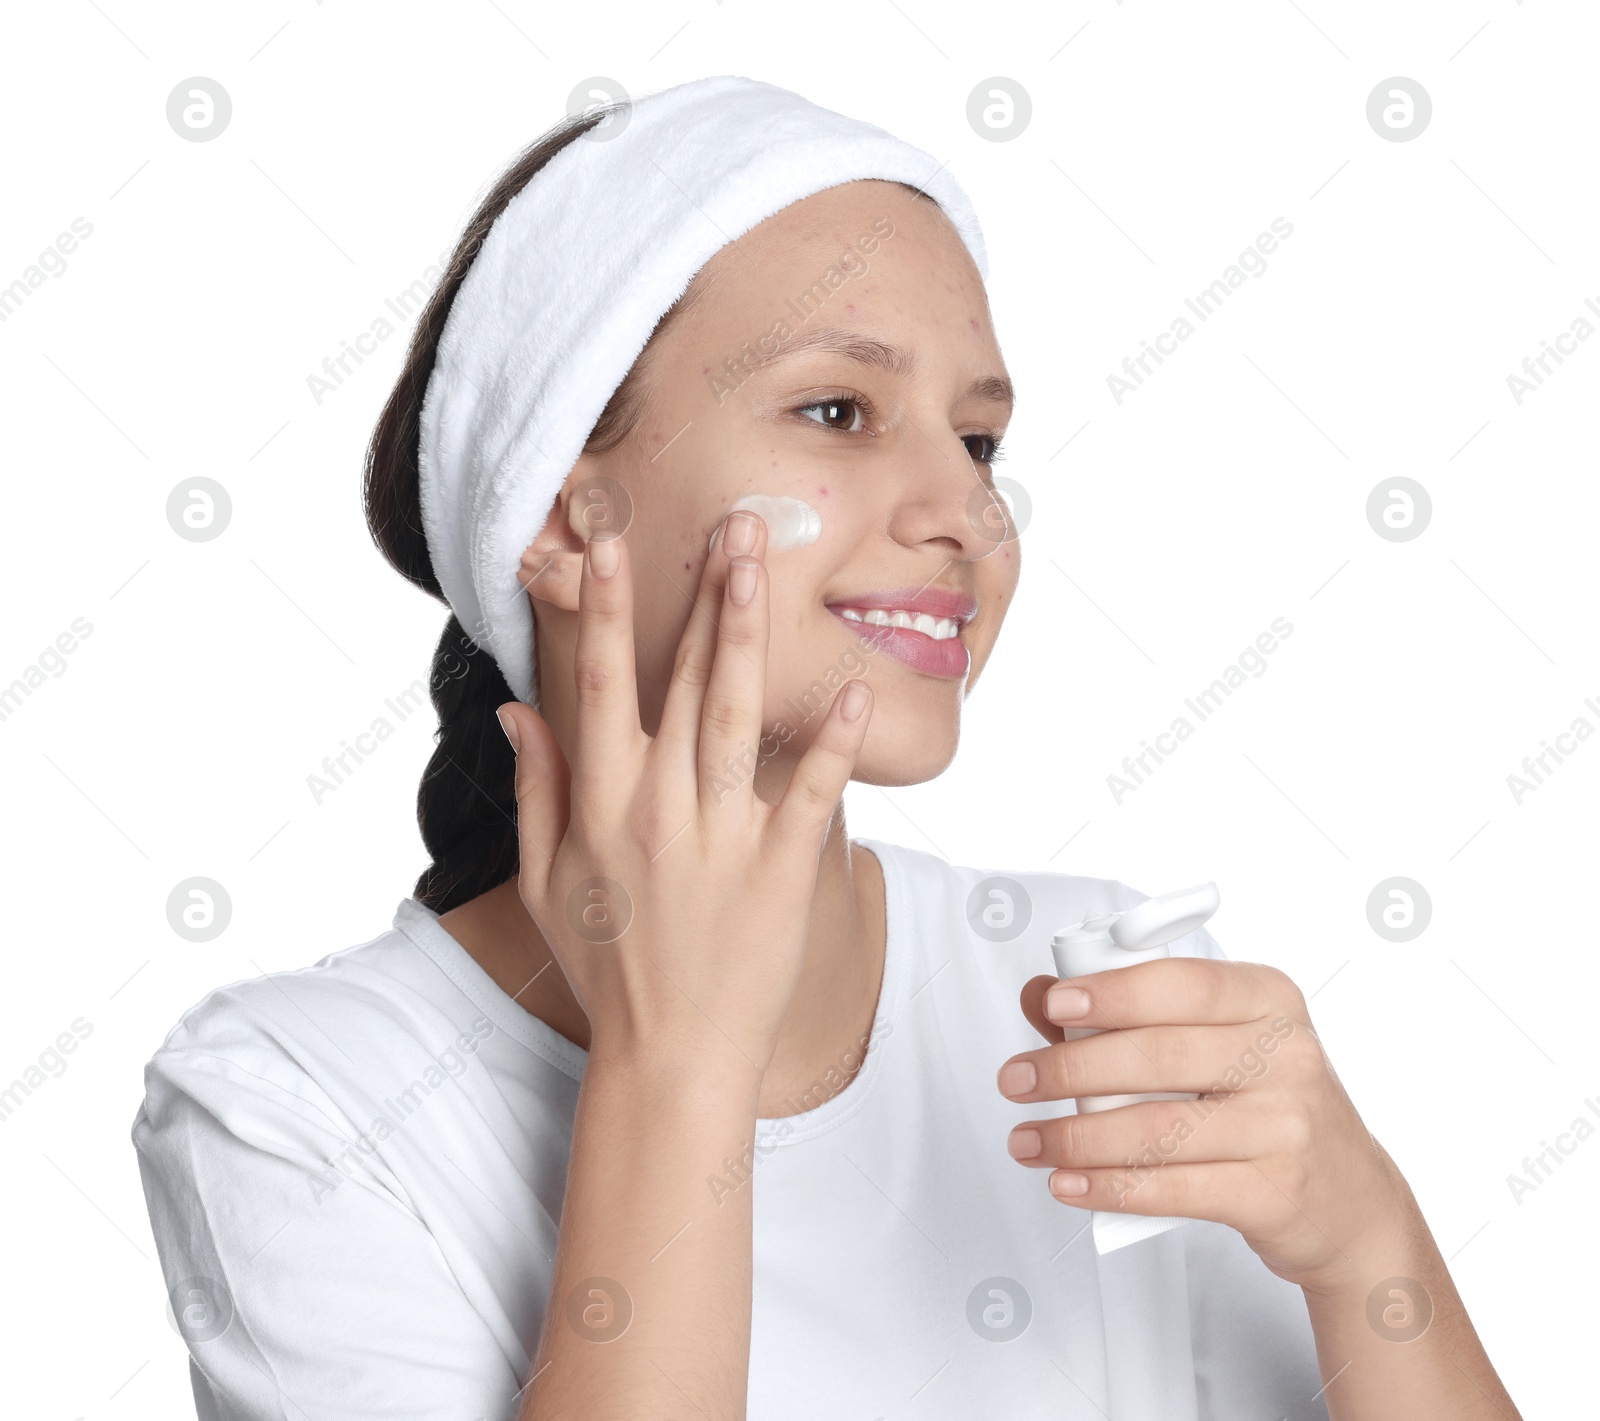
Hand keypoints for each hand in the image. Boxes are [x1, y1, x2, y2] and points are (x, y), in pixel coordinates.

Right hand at [495, 512, 873, 1078]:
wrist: (670, 1057)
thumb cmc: (607, 967)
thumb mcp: (545, 882)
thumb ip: (536, 790)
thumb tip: (518, 711)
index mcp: (602, 805)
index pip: (600, 686)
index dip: (604, 611)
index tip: (610, 544)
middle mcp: (660, 809)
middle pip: (682, 681)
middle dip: (706, 596)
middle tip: (735, 524)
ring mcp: (723, 838)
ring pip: (736, 716)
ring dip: (749, 635)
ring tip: (765, 564)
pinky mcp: (782, 871)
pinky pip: (809, 795)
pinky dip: (832, 744)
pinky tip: (855, 691)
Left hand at [997, 958, 1413, 1289]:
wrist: (1350, 1198)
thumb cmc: (1264, 1103)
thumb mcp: (1215, 1042)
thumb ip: (1130, 1015)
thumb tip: (1040, 994)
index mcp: (1267, 999)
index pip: (1182, 984)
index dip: (1112, 992)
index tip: (1053, 1004)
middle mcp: (1287, 1056)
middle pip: (1159, 1056)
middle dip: (1070, 1068)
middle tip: (1016, 1080)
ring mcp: (1287, 1126)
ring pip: (1159, 1129)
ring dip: (1076, 1137)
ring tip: (1028, 1139)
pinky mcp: (1277, 1192)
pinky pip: (1177, 1189)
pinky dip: (1110, 1187)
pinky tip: (1068, 1183)